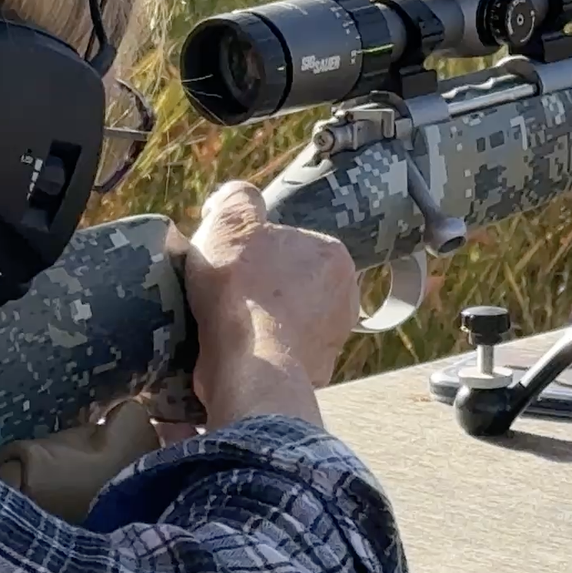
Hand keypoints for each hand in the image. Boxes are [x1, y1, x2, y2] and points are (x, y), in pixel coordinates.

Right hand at [180, 182, 358, 427]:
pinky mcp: (315, 375)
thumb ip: (239, 199)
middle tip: (226, 297)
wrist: (250, 366)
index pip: (286, 245)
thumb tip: (238, 197)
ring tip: (228, 326)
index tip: (228, 266)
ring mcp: (332, 341)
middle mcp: (345, 299)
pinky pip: (280, 355)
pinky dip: (260, 352)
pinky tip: (238, 352)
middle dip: (258, 289)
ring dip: (258, 322)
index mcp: (334, 257)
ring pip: (284, 321)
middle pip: (287, 284)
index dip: (250, 252)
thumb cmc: (242, 291)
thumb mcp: (232, 223)